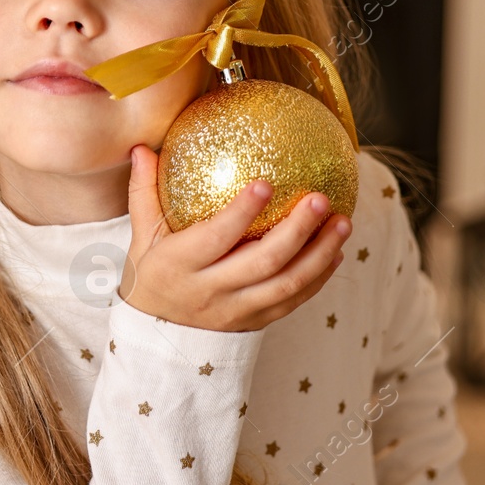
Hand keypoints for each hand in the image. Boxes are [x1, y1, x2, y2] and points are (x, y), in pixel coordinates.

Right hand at [117, 144, 351, 331]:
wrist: (157, 338)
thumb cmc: (151, 276)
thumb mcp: (142, 238)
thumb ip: (144, 193)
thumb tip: (142, 147)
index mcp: (179, 265)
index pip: (215, 238)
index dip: (240, 213)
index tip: (265, 183)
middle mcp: (210, 291)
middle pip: (261, 262)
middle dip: (296, 231)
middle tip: (320, 199)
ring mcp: (236, 310)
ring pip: (285, 284)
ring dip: (319, 254)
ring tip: (342, 222)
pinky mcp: (255, 322)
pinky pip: (293, 301)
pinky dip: (318, 278)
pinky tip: (335, 252)